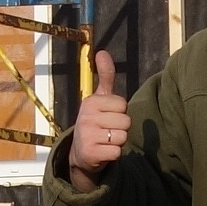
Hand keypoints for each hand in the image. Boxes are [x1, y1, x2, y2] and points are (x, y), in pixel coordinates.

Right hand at [66, 51, 132, 184]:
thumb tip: (102, 52)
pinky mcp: (91, 153)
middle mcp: (86, 117)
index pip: (123, 105)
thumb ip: (105, 76)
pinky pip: (117, 151)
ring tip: (106, 140)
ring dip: (117, 141)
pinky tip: (104, 152)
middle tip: (107, 130)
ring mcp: (87, 136)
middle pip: (126, 121)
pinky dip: (114, 154)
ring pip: (123, 136)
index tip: (107, 116)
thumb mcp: (98, 99)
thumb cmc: (94, 122)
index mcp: (90, 102)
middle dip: (120, 128)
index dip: (120, 112)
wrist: (80, 154)